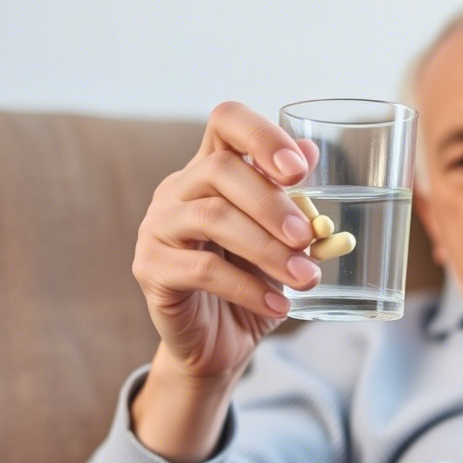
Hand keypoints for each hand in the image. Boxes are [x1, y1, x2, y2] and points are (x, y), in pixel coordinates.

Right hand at [131, 101, 320, 384]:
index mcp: (213, 169)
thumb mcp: (283, 243)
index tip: (298, 171)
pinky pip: (203, 270)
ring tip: (306, 278)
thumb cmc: (253, 282)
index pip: (227, 121)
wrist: (218, 341)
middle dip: (272, 204)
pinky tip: (279, 305)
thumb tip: (312, 151)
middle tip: (307, 237)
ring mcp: (158, 226)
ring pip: (212, 218)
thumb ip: (295, 201)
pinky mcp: (151, 268)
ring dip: (267, 249)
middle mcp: (179, 188)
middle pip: (220, 169)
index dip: (262, 135)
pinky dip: (249, 288)